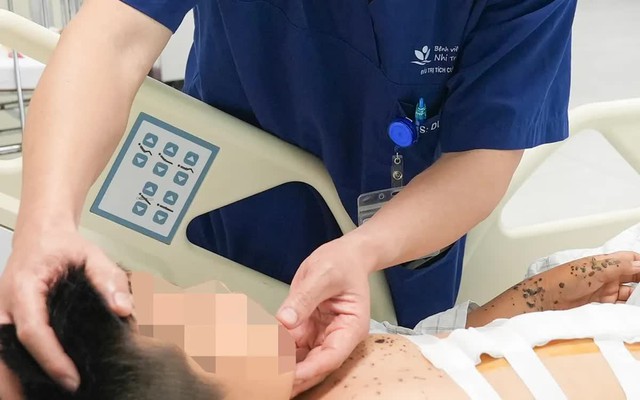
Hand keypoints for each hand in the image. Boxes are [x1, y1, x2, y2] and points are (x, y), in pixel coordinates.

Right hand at [0, 227, 131, 393]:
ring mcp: (1, 318)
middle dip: (20, 386)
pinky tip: (36, 389)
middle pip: (5, 355)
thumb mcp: (92, 255)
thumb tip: (123, 309)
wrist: (41, 236)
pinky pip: (6, 354)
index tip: (72, 380)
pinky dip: (17, 374)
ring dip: (15, 384)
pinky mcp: (5, 325)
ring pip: (0, 360)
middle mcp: (5, 307)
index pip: (33, 332)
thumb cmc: (64, 246)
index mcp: (23, 288)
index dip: (51, 359)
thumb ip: (109, 279)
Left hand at [276, 236, 372, 397]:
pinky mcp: (306, 329)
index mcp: (351, 327)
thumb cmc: (342, 263)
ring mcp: (320, 335)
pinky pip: (290, 345)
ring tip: (260, 372)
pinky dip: (276, 350)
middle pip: (315, 365)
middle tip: (269, 382)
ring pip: (301, 359)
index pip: (331, 357)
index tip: (289, 376)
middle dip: (294, 376)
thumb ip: (305, 297)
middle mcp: (337, 336)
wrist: (344, 255)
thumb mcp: (324, 274)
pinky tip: (259, 354)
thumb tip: (285, 321)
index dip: (310, 370)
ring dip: (282, 367)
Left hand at [547, 251, 639, 308]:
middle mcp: (607, 275)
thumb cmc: (562, 280)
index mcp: (605, 262)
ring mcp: (605, 290)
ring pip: (630, 293)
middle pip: (634, 276)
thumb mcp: (592, 270)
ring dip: (638, 297)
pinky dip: (630, 308)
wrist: (544, 300)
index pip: (631, 260)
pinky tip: (635, 310)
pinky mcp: (601, 305)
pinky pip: (621, 306)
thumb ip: (618, 267)